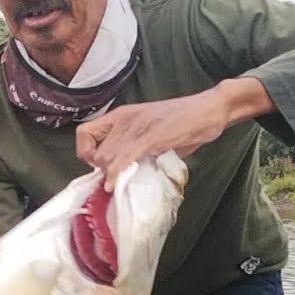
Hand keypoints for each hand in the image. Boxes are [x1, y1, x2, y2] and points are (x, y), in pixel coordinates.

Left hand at [75, 77, 274, 184]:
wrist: (210, 108)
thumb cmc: (185, 121)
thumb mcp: (151, 131)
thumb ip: (135, 146)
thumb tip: (124, 169)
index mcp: (122, 115)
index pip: (84, 133)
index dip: (86, 152)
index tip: (99, 165)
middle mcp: (124, 119)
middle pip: (95, 151)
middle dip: (100, 170)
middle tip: (114, 179)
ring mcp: (137, 127)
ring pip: (106, 157)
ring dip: (109, 175)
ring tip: (119, 183)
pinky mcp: (151, 137)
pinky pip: (124, 158)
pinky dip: (116, 174)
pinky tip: (115, 185)